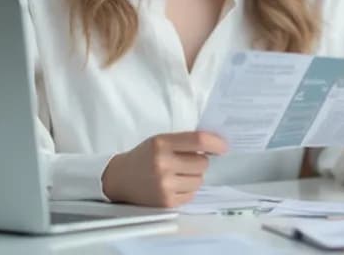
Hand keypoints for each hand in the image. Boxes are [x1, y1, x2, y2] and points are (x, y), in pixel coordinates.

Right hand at [102, 131, 227, 206]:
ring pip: (200, 180)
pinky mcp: (167, 202)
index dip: (216, 143)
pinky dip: (187, 189)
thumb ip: (184, 142)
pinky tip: (174, 185)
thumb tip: (217, 147)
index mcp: (161, 144)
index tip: (224, 148)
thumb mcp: (160, 141)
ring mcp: (165, 185)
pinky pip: (192, 194)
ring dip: (194, 176)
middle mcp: (163, 164)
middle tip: (185, 162)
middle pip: (203, 163)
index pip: (199, 141)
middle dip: (199, 162)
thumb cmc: (144, 157)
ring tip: (177, 174)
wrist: (119, 179)